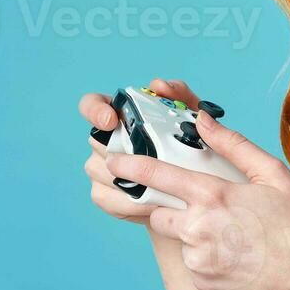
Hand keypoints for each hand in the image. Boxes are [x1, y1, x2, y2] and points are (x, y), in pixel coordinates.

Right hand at [78, 77, 201, 223]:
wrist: (196, 193)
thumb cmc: (193, 148)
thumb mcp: (193, 119)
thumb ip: (180, 95)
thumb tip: (159, 85)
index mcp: (122, 115)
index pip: (92, 104)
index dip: (95, 110)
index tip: (110, 121)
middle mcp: (106, 139)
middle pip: (96, 140)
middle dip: (121, 151)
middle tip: (149, 161)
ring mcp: (101, 167)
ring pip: (100, 170)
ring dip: (128, 180)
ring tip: (159, 187)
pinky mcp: (104, 195)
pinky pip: (105, 198)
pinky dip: (129, 204)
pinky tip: (151, 204)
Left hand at [102, 107, 289, 289]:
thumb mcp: (273, 175)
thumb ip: (233, 145)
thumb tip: (203, 120)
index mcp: (213, 195)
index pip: (158, 175)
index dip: (131, 166)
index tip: (113, 161)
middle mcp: (197, 228)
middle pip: (158, 210)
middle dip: (167, 205)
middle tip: (202, 207)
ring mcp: (197, 258)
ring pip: (179, 237)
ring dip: (194, 232)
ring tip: (234, 235)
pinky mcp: (201, 280)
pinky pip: (193, 262)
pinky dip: (207, 256)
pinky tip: (237, 254)